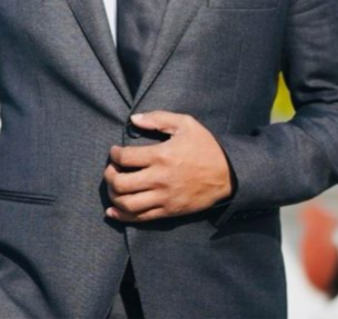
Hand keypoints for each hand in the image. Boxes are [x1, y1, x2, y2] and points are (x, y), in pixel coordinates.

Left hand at [103, 110, 233, 222]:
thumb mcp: (185, 124)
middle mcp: (159, 179)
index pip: (125, 158)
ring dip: (113, 195)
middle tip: (111, 169)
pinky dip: (122, 216)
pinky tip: (112, 211)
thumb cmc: (205, 146)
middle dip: (109, 175)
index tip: (114, 151)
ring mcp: (164, 198)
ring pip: (127, 204)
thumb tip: (133, 119)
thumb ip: (158, 119)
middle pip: (121, 183)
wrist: (228, 174)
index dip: (114, 154)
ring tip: (114, 186)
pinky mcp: (169, 212)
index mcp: (161, 155)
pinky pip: (140, 218)